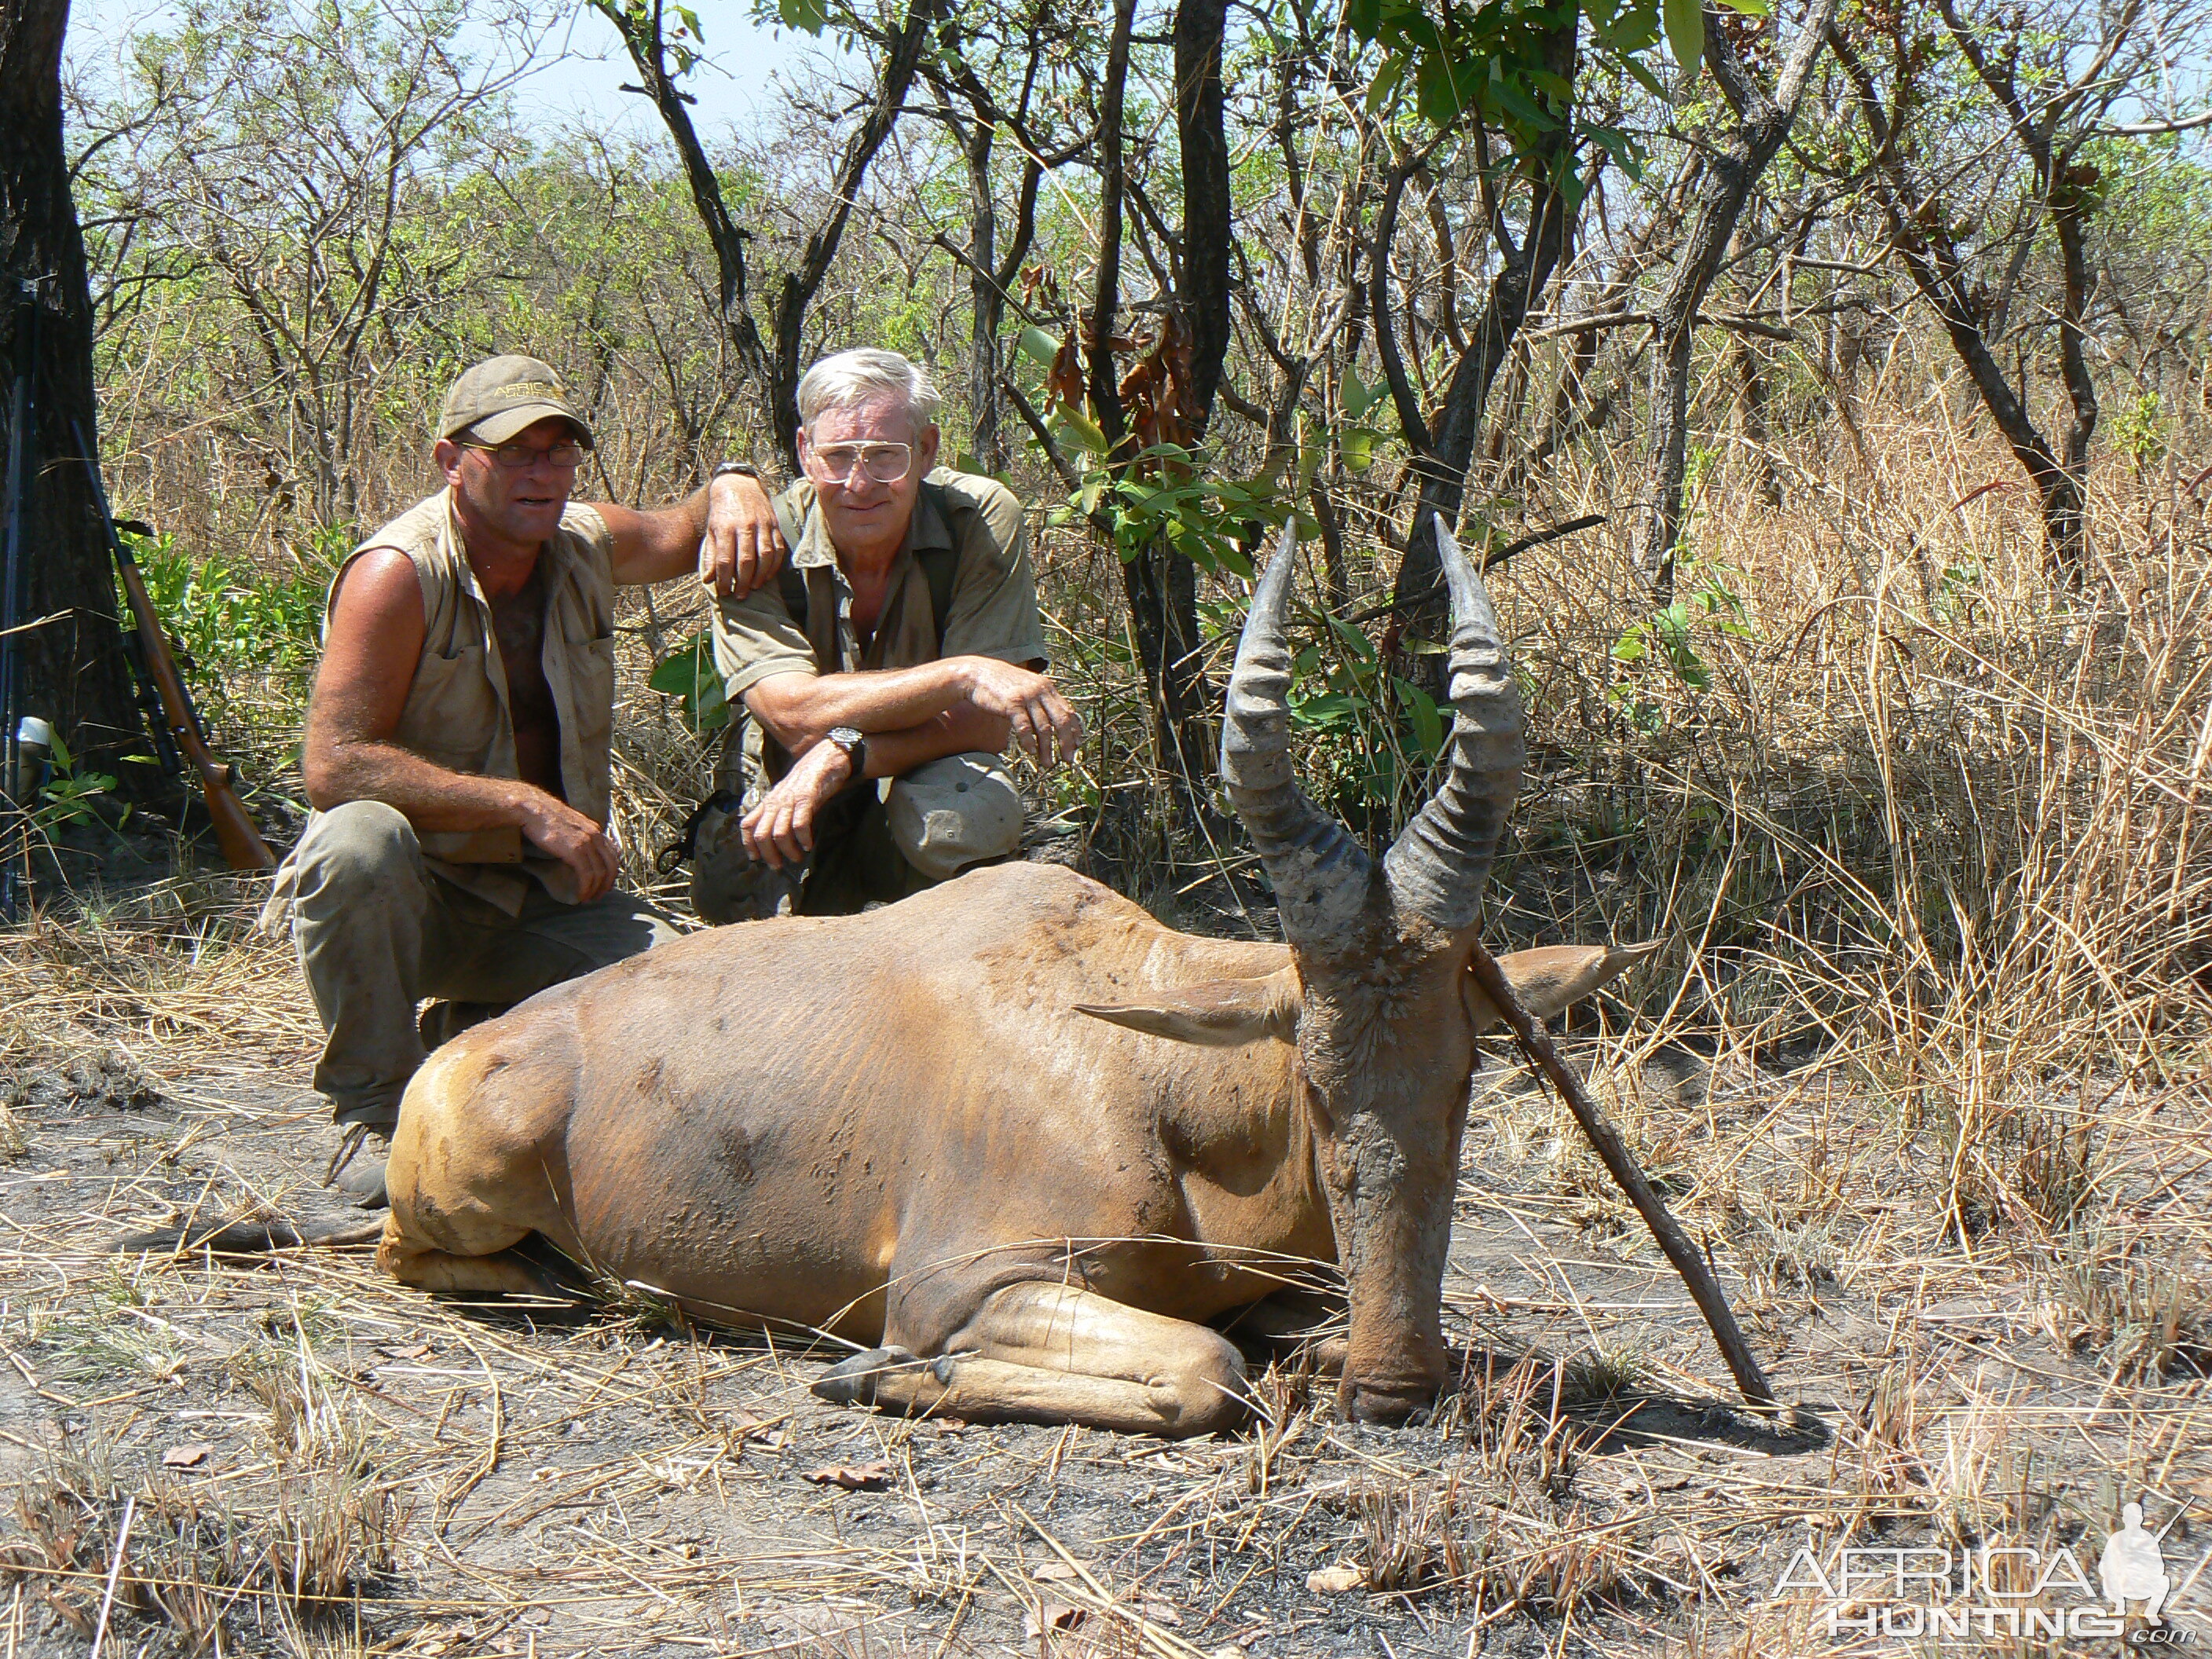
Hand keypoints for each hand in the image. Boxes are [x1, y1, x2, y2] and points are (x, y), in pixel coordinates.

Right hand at [514, 789, 619, 902]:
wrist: (533, 809)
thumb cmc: (545, 818)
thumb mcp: (570, 825)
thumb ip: (579, 836)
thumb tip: (580, 851)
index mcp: (595, 829)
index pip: (612, 853)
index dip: (611, 871)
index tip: (605, 883)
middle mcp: (595, 835)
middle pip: (611, 865)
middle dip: (607, 884)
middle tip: (599, 895)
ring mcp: (587, 842)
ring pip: (600, 872)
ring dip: (596, 889)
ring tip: (588, 899)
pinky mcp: (575, 851)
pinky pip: (587, 875)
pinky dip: (585, 888)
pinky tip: (581, 895)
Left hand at [699, 472, 785, 598]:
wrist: (739, 484)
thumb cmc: (722, 511)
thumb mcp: (711, 530)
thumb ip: (710, 554)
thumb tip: (708, 579)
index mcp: (725, 527)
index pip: (725, 559)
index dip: (725, 579)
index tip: (724, 592)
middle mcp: (745, 525)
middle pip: (746, 560)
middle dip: (743, 582)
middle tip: (740, 596)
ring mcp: (762, 524)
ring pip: (765, 555)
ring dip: (760, 576)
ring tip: (754, 588)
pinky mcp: (775, 524)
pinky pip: (778, 548)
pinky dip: (774, 565)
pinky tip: (768, 576)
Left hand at [740, 740, 853, 868]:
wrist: (826, 756)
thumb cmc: (808, 778)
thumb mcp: (786, 794)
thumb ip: (779, 810)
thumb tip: (774, 833)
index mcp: (769, 801)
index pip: (747, 824)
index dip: (748, 844)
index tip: (756, 858)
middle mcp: (775, 801)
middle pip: (761, 834)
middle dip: (768, 854)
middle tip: (778, 866)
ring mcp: (790, 800)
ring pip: (779, 833)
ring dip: (787, 850)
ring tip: (796, 857)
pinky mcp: (807, 799)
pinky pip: (799, 824)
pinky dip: (803, 839)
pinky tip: (808, 845)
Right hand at [960, 658, 1084, 765]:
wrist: (978, 673)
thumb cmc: (1002, 685)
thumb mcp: (1027, 688)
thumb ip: (1041, 702)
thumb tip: (1052, 724)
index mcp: (1047, 687)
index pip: (1068, 710)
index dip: (1075, 729)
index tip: (1078, 745)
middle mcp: (1040, 691)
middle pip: (1061, 721)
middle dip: (1067, 743)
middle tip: (1068, 759)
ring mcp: (1026, 697)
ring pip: (1044, 728)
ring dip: (1047, 749)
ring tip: (1047, 763)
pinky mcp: (1011, 704)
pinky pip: (1024, 727)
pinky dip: (1029, 742)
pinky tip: (1031, 752)